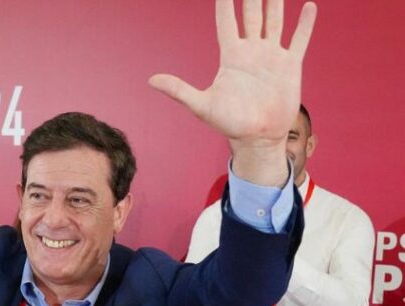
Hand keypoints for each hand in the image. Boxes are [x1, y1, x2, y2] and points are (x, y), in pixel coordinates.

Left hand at [149, 0, 316, 184]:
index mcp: (231, 57)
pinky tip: (309, 6)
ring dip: (276, 3)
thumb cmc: (229, 124)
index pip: (226, 22)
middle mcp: (251, 52)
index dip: (225, 4)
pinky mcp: (290, 66)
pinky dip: (304, 24)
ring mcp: (271, 56)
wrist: (257, 138)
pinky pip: (299, 40)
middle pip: (251, 15)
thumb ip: (178, 90)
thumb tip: (150, 80)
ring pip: (274, 21)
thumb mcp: (201, 105)